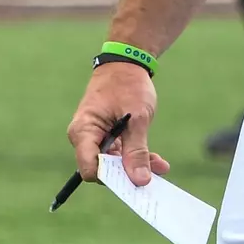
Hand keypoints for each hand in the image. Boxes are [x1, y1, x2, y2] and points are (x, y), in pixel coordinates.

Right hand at [66, 62, 169, 185]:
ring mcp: (95, 138)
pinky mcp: (106, 137)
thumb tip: (140, 181)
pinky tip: (157, 162)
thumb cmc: (128, 85)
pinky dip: (136, 157)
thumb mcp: (137, 118)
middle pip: (102, 169)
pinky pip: (119, 154)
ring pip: (113, 163)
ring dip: (136, 166)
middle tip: (153, 178)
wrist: (127, 63)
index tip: (135, 181)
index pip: (90, 168)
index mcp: (83, 131)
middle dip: (127, 174)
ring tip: (161, 167)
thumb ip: (137, 150)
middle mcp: (84, 137)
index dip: (111, 178)